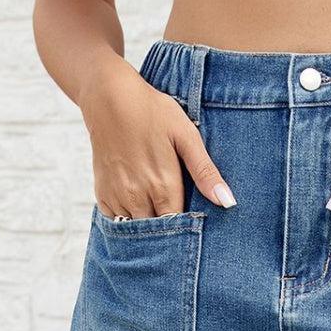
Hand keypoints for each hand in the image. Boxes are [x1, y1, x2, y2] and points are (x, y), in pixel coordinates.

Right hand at [80, 54, 236, 218]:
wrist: (109, 97)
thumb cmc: (152, 111)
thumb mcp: (186, 135)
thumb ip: (205, 173)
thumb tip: (228, 203)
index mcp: (163, 187)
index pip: (179, 227)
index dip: (188, 230)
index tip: (195, 225)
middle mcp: (138, 198)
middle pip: (158, 233)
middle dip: (168, 233)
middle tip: (177, 223)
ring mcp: (118, 197)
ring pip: (137, 230)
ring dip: (148, 226)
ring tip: (157, 211)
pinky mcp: (102, 195)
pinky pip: (117, 222)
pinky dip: (128, 218)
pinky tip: (137, 202)